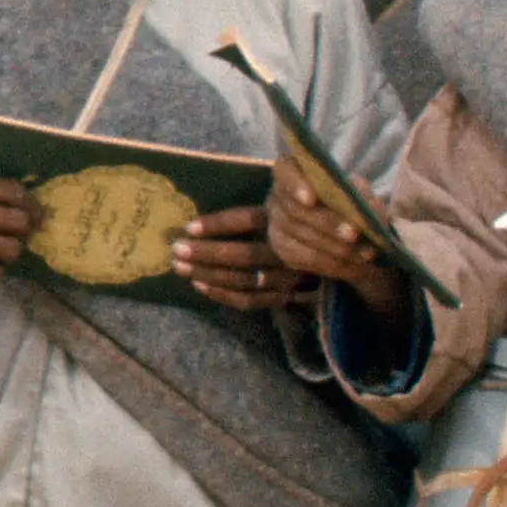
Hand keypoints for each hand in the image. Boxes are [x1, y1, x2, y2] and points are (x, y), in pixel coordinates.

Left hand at [167, 199, 303, 314]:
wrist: (330, 253)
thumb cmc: (293, 224)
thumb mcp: (279, 206)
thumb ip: (253, 207)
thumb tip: (205, 214)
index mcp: (285, 221)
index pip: (247, 220)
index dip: (217, 224)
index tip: (188, 227)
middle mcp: (288, 251)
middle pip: (244, 254)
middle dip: (206, 253)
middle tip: (176, 248)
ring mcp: (287, 277)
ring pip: (243, 280)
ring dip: (208, 274)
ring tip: (180, 266)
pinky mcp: (283, 296)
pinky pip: (249, 300)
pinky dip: (222, 294)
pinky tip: (200, 286)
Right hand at [263, 163, 403, 311]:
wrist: (342, 227)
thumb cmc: (348, 200)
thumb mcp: (359, 191)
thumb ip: (363, 195)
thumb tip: (367, 209)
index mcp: (292, 171)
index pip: (284, 171)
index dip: (295, 185)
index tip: (311, 199)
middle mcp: (278, 197)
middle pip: (296, 211)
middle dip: (327, 224)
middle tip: (354, 234)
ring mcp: (277, 225)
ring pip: (302, 238)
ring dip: (336, 248)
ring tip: (365, 254)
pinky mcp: (284, 250)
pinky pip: (306, 259)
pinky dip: (334, 263)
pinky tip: (355, 265)